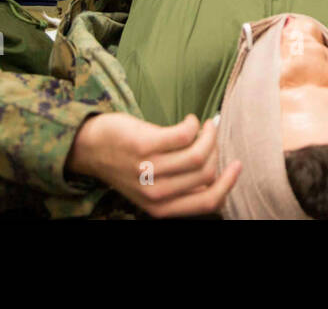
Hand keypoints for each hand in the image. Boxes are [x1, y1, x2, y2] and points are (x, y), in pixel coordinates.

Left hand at [68, 112, 241, 217]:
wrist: (91, 147)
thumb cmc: (127, 164)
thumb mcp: (153, 187)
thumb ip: (180, 187)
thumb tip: (215, 172)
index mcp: (162, 207)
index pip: (208, 201)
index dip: (229, 183)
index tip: (237, 165)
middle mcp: (156, 193)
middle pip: (207, 172)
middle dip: (215, 150)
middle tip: (210, 135)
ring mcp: (149, 170)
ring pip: (199, 153)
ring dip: (208, 134)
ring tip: (203, 125)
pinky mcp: (144, 146)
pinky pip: (185, 134)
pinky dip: (193, 124)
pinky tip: (188, 120)